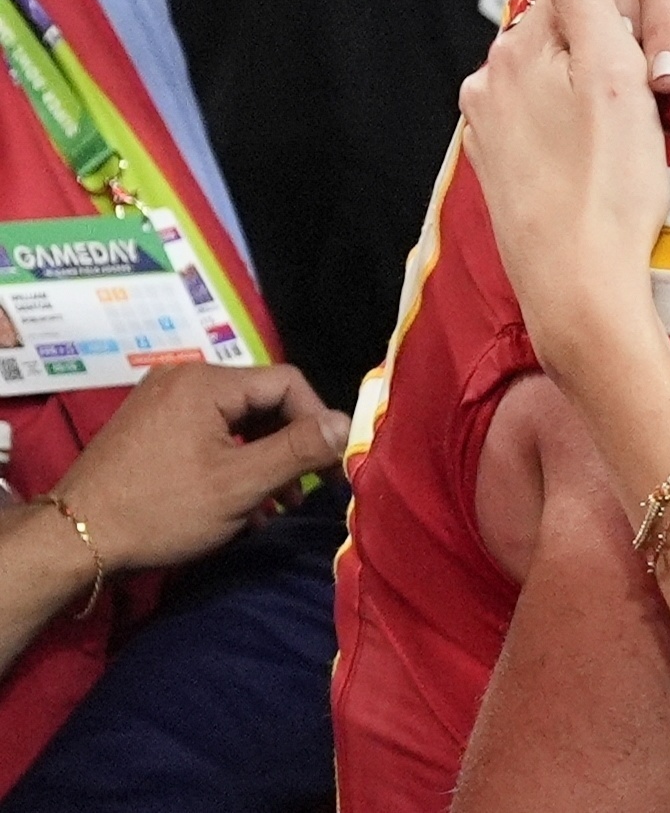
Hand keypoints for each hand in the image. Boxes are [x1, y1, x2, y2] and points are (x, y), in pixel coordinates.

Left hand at [52, 361, 347, 572]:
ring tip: (273, 505)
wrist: (72, 539)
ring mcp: (160, 400)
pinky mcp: (147, 425)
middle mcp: (183, 378)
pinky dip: (230, 459)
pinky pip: (206, 430)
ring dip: (261, 458)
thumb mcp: (240, 484)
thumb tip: (349, 424)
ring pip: (235, 420)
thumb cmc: (161, 510)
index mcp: (207, 382)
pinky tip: (237, 501)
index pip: (287, 383)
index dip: (317, 421)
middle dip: (288, 445)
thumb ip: (298, 450)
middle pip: (261, 400)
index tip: (328, 466)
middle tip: (304, 491)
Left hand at [462, 0, 669, 387]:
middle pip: (563, 34)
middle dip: (609, 42)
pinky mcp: (503, 171)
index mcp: (516, 51)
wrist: (579, 289)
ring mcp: (491, 131)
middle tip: (663, 74)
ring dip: (592, 84)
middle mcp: (489, 83)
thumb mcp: (615, 75)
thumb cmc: (609, 186)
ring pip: (555, 79)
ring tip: (640, 116)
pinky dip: (577, 123)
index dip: (632, 0)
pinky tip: (606, 148)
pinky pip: (547, 121)